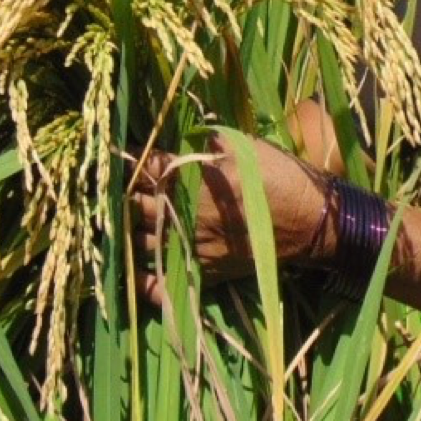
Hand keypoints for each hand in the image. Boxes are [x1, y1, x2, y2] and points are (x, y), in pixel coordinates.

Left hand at [127, 133, 331, 296]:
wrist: (311, 220)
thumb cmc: (278, 176)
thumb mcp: (242, 145)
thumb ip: (204, 141)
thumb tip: (178, 135)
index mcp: (188, 179)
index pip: (143, 168)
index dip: (126, 160)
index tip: (114, 156)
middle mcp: (181, 215)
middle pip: (131, 206)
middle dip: (118, 197)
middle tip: (109, 191)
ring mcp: (190, 247)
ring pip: (138, 243)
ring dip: (125, 232)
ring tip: (117, 225)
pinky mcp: (204, 271)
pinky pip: (162, 285)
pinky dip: (143, 283)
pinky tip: (134, 273)